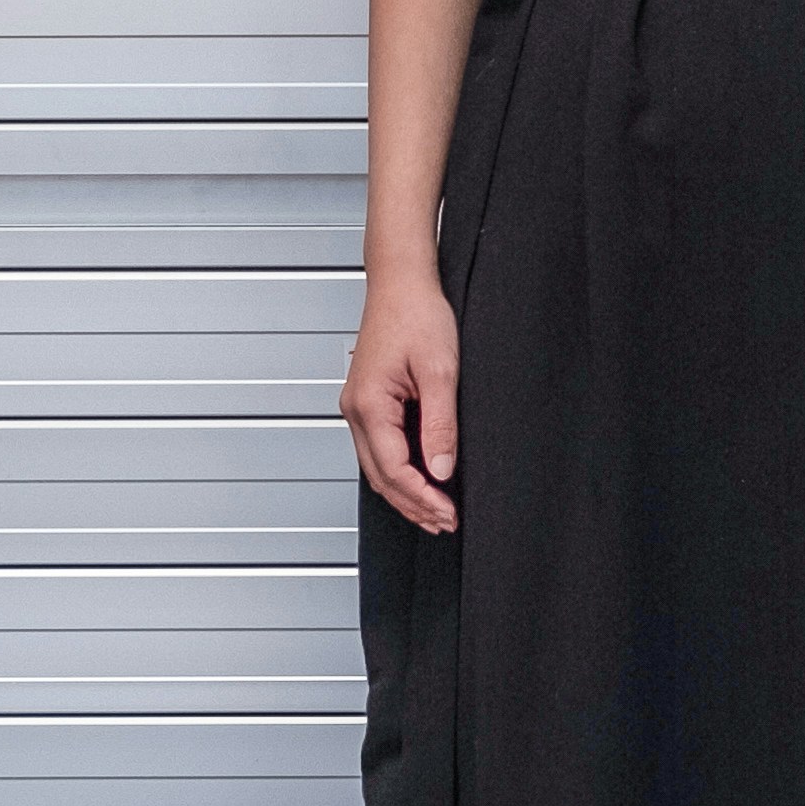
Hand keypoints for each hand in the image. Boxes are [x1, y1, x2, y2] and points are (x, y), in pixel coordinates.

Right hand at [344, 274, 463, 534]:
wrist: (402, 282)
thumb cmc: (418, 315)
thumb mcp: (441, 371)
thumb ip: (440, 425)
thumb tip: (441, 470)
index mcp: (369, 405)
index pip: (395, 470)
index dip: (424, 497)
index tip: (449, 512)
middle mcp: (355, 410)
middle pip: (381, 477)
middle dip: (413, 505)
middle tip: (446, 523)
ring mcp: (358, 406)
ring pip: (378, 467)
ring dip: (406, 493)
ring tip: (435, 513)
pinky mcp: (367, 401)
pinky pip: (380, 448)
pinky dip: (400, 471)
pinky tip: (422, 480)